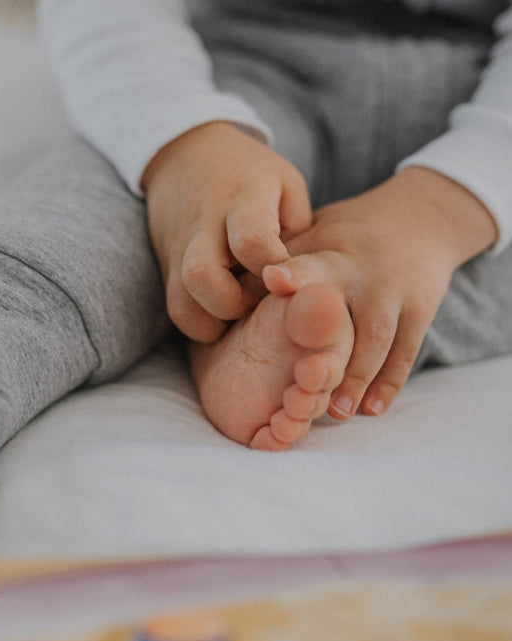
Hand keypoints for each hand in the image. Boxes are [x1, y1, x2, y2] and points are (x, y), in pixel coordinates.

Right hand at [141, 121, 311, 341]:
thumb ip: (298, 232)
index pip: (251, 241)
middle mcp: (203, 226)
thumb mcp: (287, 185)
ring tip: (237, 312)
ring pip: (181, 303)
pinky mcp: (166, 267)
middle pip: (202, 276)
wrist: (186, 154)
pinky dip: (199, 322)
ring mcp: (178, 249)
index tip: (283, 278)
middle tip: (255, 300)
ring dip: (213, 321)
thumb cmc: (249, 174)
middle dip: (234, 304)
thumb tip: (297, 282)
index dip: (272, 269)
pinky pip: (176, 309)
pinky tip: (222, 312)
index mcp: (242, 198)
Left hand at [264, 166, 498, 417]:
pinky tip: (372, 409)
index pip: (310, 264)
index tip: (273, 279)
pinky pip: (405, 352)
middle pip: (347, 309)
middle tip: (306, 379)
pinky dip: (389, 383)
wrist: (421, 217)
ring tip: (336, 412)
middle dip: (328, 341)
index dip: (293, 273)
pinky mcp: (420, 312)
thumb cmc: (345, 234)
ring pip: (377, 340)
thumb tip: (230, 286)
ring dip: (357, 377)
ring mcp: (395, 294)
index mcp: (331, 254)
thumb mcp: (313, 232)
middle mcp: (364, 274)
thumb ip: (279, 259)